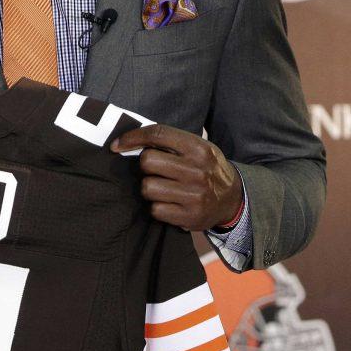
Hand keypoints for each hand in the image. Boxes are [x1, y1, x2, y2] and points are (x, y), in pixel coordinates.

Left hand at [110, 124, 242, 231]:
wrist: (233, 199)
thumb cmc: (205, 168)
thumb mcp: (196, 147)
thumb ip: (169, 141)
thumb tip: (126, 141)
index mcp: (198, 148)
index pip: (157, 134)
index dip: (132, 137)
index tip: (117, 145)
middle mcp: (198, 170)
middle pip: (147, 161)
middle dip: (145, 166)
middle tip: (155, 171)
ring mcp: (195, 195)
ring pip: (148, 187)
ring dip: (149, 188)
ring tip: (163, 188)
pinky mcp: (191, 216)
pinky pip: (155, 209)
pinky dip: (157, 207)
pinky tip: (170, 203)